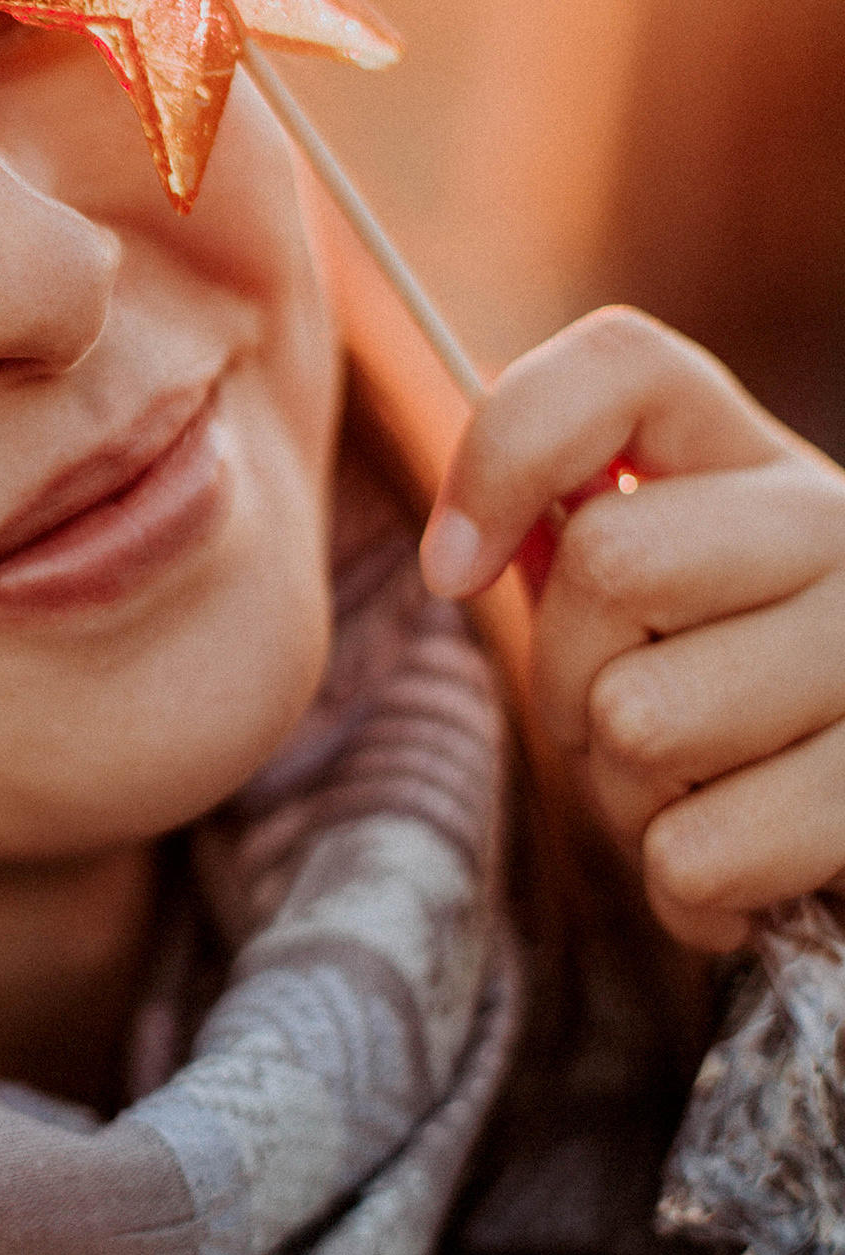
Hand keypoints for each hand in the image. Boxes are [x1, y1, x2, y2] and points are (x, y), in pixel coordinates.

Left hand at [418, 307, 844, 951]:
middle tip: (616, 723)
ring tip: (693, 792)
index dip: (503, 454)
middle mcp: (841, 526)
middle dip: (567, 679)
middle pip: (609, 562)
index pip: (623, 363)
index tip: (449, 566)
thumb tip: (462, 547)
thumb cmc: (726, 713)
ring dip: (628, 796)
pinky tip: (737, 868)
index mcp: (758, 462)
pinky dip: (684, 891)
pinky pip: (695, 853)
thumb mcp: (654, 606)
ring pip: (641, 723)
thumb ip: (563, 543)